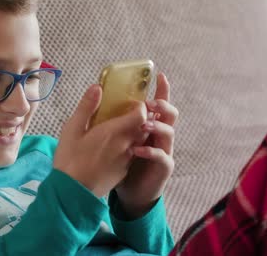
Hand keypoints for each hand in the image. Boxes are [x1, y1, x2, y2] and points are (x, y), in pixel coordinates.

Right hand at [54, 85, 148, 196]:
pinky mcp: (124, 171)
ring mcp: (127, 160)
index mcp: (115, 131)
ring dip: (134, 133)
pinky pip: (132, 154)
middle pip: (143, 127)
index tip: (128, 102)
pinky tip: (112, 148)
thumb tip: (97, 87)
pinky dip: (128, 147)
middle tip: (124, 113)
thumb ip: (87, 107)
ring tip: (118, 130)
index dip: (139, 106)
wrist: (73, 193)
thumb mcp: (72, 129)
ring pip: (138, 141)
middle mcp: (126, 145)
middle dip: (138, 118)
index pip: (141, 113)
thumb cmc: (70, 159)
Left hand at [114, 72, 177, 218]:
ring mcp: (163, 150)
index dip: (161, 90)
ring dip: (158, 125)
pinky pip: (162, 157)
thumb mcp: (106, 134)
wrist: (125, 191)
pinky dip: (151, 151)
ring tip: (144, 123)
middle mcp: (158, 135)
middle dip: (163, 105)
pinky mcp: (162, 168)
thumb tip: (97, 89)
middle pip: (170, 115)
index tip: (159, 76)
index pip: (156, 104)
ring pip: (169, 133)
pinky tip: (137, 149)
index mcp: (146, 124)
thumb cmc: (116, 161)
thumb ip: (105, 115)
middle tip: (150, 103)